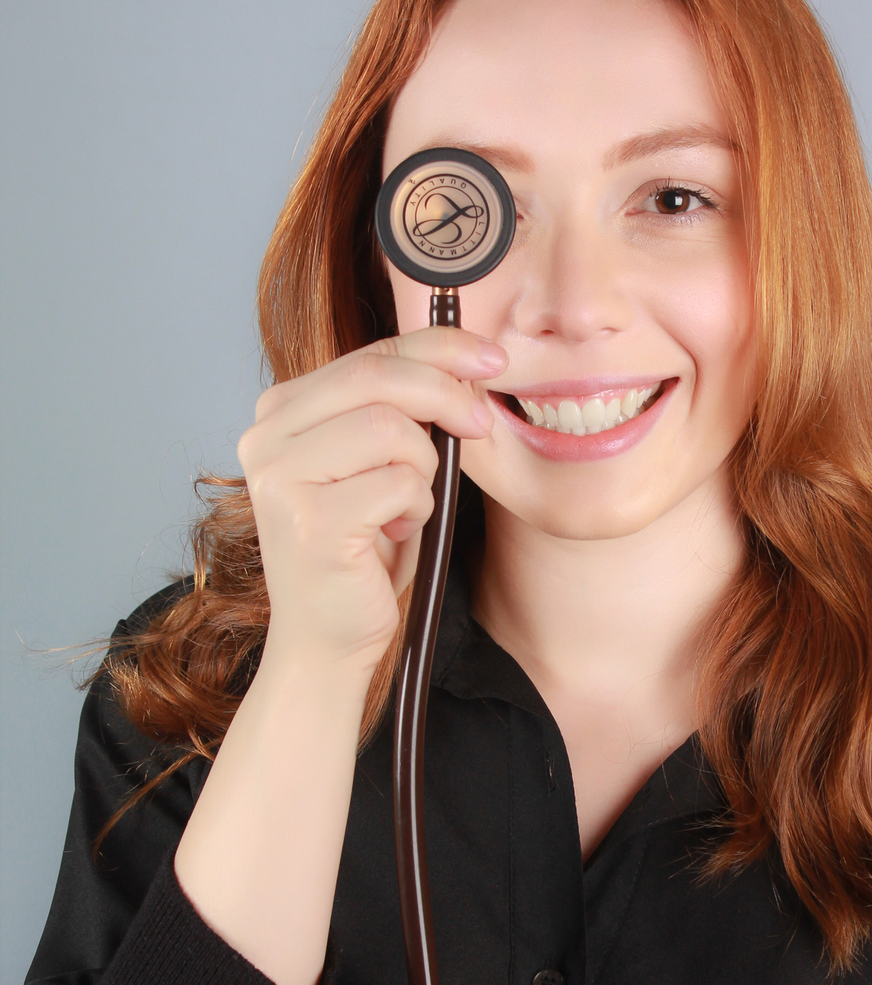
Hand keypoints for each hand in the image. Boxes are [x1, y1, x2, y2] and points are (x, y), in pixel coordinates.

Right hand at [236, 328, 506, 684]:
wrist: (328, 637)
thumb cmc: (361, 551)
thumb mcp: (382, 462)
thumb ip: (401, 408)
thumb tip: (466, 360)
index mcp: (281, 410)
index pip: (370, 353)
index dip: (439, 347)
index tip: (491, 356)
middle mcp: (267, 436)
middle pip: (378, 377)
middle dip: (446, 394)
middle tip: (480, 423)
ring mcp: (281, 477)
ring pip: (391, 429)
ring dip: (423, 470)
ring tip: (408, 506)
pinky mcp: (309, 519)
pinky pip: (397, 483)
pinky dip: (416, 508)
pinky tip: (395, 532)